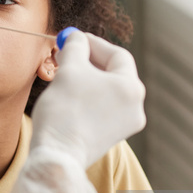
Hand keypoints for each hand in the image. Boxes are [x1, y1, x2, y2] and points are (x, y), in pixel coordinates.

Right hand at [31, 31, 145, 167]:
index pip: (117, 54)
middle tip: (67, 53)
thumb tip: (76, 38)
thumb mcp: (69, 69)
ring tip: (63, 75)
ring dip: (86, 79)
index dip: (94, 43)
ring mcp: (125, 124)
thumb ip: (76, 47)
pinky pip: (102, 108)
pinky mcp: (111, 136)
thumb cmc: (65, 110)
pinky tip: (69, 96)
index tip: (74, 38)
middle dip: (89, 61)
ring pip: (106, 91)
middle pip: (114, 73)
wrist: (58, 154)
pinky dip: (88, 97)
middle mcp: (135, 107)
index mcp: (132, 88)